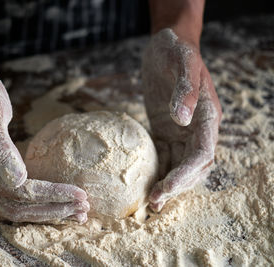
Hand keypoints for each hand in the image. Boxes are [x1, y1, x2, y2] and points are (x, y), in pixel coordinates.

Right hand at [0, 70, 88, 222]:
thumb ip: (0, 144)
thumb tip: (18, 179)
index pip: (18, 192)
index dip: (51, 195)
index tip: (79, 195)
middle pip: (16, 209)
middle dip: (52, 210)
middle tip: (83, 209)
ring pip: (13, 210)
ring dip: (45, 212)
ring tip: (75, 212)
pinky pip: (11, 201)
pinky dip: (35, 205)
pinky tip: (55, 203)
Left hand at [141, 28, 221, 211]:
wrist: (166, 44)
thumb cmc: (176, 50)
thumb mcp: (181, 63)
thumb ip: (185, 90)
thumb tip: (182, 119)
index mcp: (206, 116)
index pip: (202, 154)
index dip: (186, 174)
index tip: (166, 188)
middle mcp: (196, 128)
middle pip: (192, 166)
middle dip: (176, 186)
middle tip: (153, 203)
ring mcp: (181, 130)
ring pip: (179, 164)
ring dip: (167, 184)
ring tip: (149, 201)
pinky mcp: (166, 129)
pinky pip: (164, 154)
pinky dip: (157, 170)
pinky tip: (144, 181)